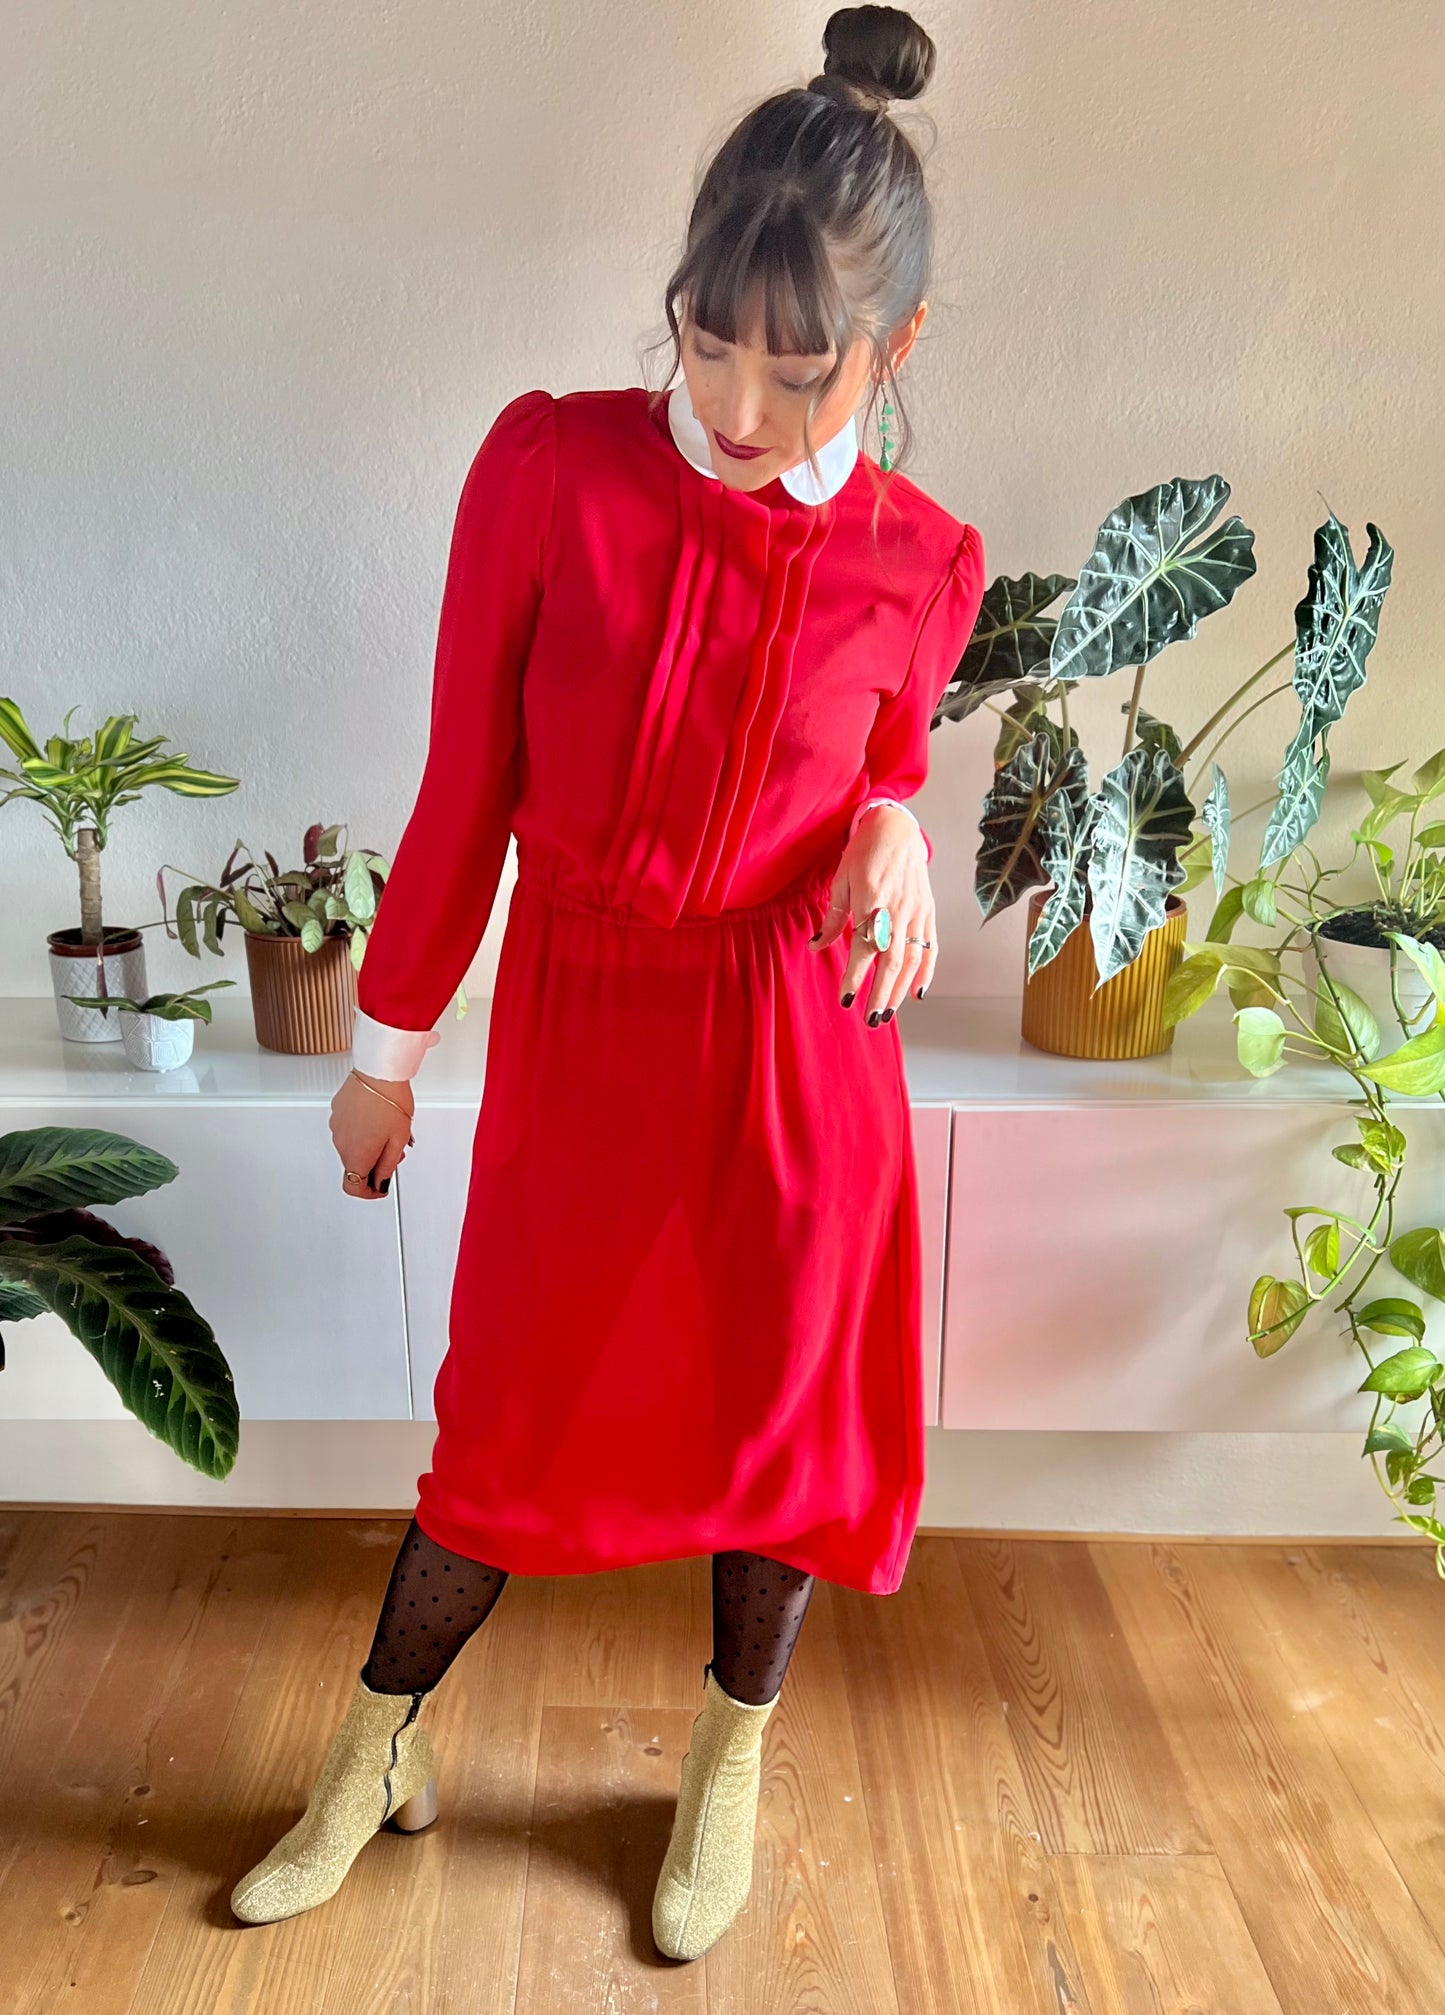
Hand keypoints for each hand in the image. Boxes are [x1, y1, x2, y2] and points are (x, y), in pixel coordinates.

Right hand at [329, 1070, 413, 1199]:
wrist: (379, 1071)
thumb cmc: (390, 1100)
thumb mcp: (398, 1140)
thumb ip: (388, 1165)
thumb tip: (382, 1182)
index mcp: (357, 1154)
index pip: (353, 1187)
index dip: (369, 1193)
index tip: (380, 1187)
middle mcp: (341, 1143)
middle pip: (354, 1167)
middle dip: (374, 1165)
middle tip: (393, 1154)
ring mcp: (336, 1127)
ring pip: (351, 1148)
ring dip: (368, 1147)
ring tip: (388, 1131)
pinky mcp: (336, 1113)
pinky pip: (347, 1130)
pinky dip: (361, 1131)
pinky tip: (377, 1119)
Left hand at [808, 805, 936, 1020]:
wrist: (896, 830)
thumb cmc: (864, 854)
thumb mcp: (840, 882)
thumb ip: (832, 919)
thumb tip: (816, 947)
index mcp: (870, 901)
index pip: (863, 948)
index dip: (855, 976)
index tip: (845, 999)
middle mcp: (896, 910)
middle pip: (891, 960)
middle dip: (882, 993)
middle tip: (872, 1019)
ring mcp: (916, 912)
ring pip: (912, 958)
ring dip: (901, 989)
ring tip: (888, 1012)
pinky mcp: (928, 912)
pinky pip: (930, 947)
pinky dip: (926, 972)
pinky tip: (917, 993)